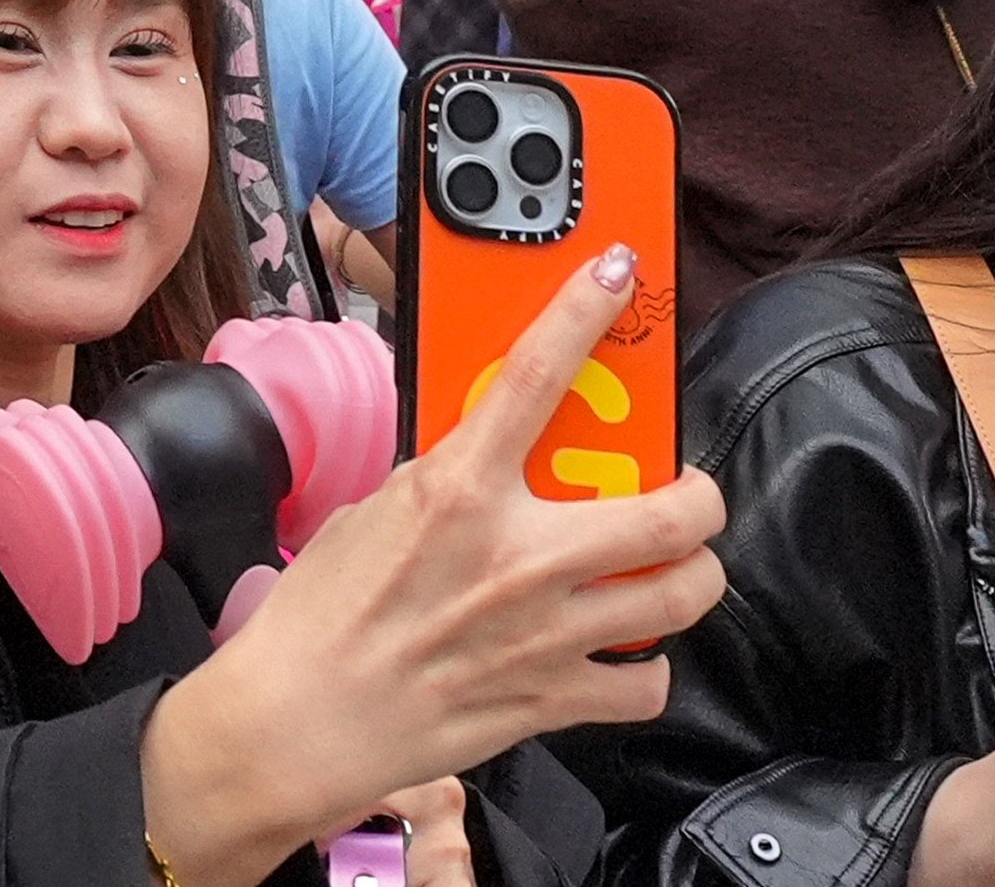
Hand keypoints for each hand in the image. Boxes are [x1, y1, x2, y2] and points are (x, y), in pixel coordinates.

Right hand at [139, 252, 727, 886]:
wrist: (297, 720)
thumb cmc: (322, 615)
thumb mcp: (378, 508)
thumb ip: (449, 476)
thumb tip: (495, 454)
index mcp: (460, 491)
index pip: (537, 373)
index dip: (584, 309)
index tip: (616, 273)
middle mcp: (518, 558)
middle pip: (671, 509)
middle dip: (697, 492)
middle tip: (683, 489)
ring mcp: (544, 633)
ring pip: (682, 592)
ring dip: (690, 572)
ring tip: (671, 564)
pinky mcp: (551, 699)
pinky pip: (646, 681)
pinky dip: (645, 665)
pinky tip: (622, 649)